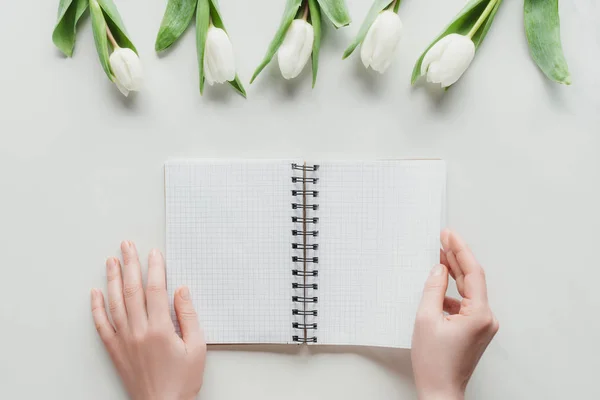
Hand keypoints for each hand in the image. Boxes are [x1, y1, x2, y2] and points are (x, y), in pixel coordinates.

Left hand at [91, 241, 205, 399]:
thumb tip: (181, 292)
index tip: (154, 254)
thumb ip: (188, 317)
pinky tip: (95, 294)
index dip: (155, 269)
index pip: (155, 290)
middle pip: (132, 291)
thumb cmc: (182, 380)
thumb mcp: (196, 348)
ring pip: (115, 304)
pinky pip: (102, 326)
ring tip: (111, 262)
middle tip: (127, 246)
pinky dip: (97, 308)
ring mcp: (124, 341)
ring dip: (113, 280)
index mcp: (160, 330)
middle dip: (130, 265)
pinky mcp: (116, 351)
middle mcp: (138, 332)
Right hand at [411, 230, 498, 399]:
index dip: (459, 250)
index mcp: (479, 314)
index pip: (472, 273)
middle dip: (456, 258)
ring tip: (439, 256)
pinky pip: (465, 303)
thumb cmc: (434, 363)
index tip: (449, 235)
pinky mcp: (476, 329)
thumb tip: (438, 270)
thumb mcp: (426, 319)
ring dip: (454, 274)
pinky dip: (452, 292)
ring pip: (468, 290)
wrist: (440, 390)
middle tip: (444, 238)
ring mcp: (483, 324)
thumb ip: (433, 290)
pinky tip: (439, 286)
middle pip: (472, 279)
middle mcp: (486, 318)